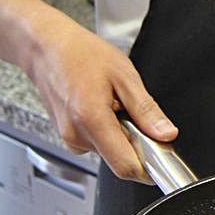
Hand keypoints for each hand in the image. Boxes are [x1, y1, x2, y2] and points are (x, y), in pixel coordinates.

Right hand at [24, 10, 177, 180]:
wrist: (47, 48)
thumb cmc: (81, 54)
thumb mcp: (124, 75)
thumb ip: (146, 110)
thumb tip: (166, 134)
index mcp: (91, 120)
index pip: (126, 166)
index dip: (150, 165)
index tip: (162, 152)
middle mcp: (76, 136)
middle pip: (119, 159)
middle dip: (135, 141)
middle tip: (131, 110)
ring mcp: (69, 139)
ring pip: (109, 151)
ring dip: (120, 133)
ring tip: (112, 102)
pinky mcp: (67, 137)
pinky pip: (97, 143)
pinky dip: (106, 130)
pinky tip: (101, 106)